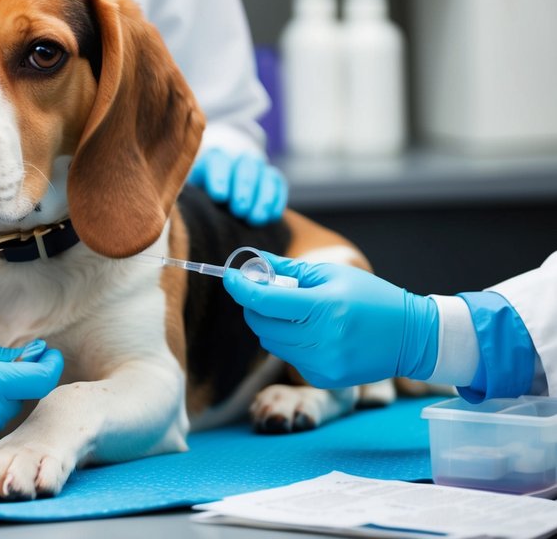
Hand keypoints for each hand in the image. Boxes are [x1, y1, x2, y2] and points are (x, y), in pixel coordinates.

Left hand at [188, 148, 286, 225]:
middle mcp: (238, 159)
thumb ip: (194, 198)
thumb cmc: (204, 193)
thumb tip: (191, 215)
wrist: (223, 183)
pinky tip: (270, 217)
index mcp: (214, 158)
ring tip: (254, 219)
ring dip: (261, 198)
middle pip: (245, 169)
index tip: (219, 197)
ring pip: (265, 176)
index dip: (219, 178)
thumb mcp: (194, 192)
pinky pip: (278, 186)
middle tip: (239, 211)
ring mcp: (258, 168)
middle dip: (243, 190)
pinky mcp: (273, 178)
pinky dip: (276, 201)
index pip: (218, 162)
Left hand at [223, 253, 437, 387]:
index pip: (263, 301)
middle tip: (267, 291)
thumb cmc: (371, 297)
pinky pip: (290, 358)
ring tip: (297, 312)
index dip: (240, 287)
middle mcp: (321, 339)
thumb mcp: (332, 274)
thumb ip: (288, 269)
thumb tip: (253, 261)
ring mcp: (322, 364)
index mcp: (323, 307)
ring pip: (271, 343)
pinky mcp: (324, 379)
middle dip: (255, 305)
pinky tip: (314, 333)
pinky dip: (291, 343)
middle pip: (260, 324)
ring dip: (272, 325)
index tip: (230, 277)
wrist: (410, 336)